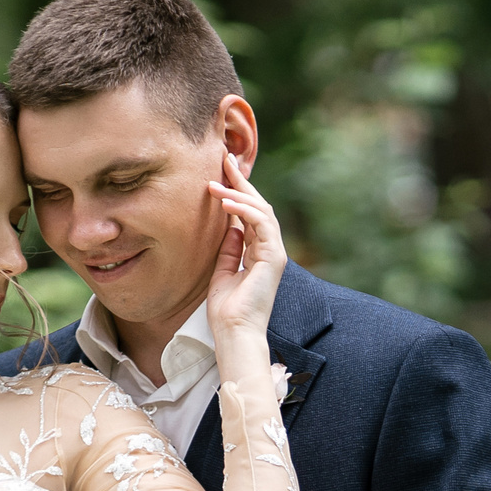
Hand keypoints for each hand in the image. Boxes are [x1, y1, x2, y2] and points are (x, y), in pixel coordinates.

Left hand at [205, 150, 285, 342]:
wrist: (235, 332)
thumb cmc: (227, 309)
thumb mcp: (222, 271)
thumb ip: (229, 248)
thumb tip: (230, 226)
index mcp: (259, 252)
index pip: (250, 214)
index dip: (237, 191)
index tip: (221, 171)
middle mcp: (270, 249)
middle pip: (259, 206)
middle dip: (241, 181)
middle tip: (224, 159)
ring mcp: (275, 252)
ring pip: (262, 211)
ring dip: (238, 193)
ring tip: (215, 182)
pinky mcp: (274, 257)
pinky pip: (261, 224)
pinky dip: (244, 210)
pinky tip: (226, 202)